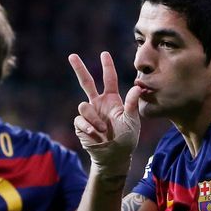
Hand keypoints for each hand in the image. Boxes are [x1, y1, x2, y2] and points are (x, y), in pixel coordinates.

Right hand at [69, 51, 140, 176]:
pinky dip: (88, 127)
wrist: (114, 157)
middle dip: (79, 69)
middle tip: (72, 55)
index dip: (107, 66)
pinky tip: (95, 134)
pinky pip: (80, 120)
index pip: (109, 79)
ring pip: (84, 106)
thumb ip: (132, 104)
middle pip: (86, 82)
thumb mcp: (132, 121)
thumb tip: (138, 87)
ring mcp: (89, 114)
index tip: (104, 53)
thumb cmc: (126, 139)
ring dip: (94, 118)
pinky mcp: (81, 125)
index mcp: (112, 100)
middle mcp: (99, 103)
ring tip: (103, 130)